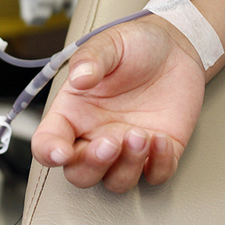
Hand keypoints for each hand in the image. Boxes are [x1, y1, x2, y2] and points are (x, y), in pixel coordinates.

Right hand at [31, 17, 205, 192]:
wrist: (176, 46)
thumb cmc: (135, 45)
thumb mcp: (108, 43)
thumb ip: (91, 59)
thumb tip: (80, 77)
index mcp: (73, 112)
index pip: (48, 142)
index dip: (49, 152)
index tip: (62, 151)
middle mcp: (96, 134)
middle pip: (80, 173)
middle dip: (93, 165)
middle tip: (110, 141)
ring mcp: (127, 147)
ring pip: (116, 181)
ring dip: (126, 166)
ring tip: (140, 134)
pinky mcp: (160, 152)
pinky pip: (155, 176)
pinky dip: (158, 165)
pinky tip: (161, 139)